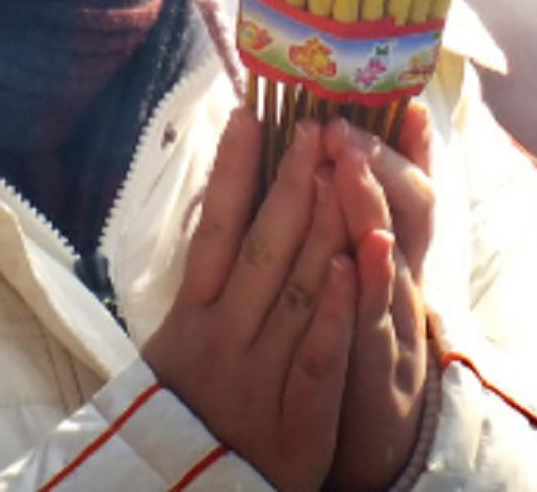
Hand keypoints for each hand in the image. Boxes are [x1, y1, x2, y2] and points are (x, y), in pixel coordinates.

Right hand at [145, 114, 355, 491]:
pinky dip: (336, 311)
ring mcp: (258, 378)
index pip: (213, 227)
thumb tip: (219, 199)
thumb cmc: (189, 407)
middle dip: (292, 182)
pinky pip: (318, 357)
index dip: (231, 170)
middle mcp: (221, 338)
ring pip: (298, 290)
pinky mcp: (295, 424)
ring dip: (324, 226)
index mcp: (192, 315)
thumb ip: (205, 279)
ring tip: (345, 168)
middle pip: (262, 247)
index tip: (250, 112)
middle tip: (317, 125)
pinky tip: (357, 265)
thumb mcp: (180, 341)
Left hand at [324, 107, 434, 491]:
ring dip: (370, 207)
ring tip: (350, 161)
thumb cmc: (367, 342)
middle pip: (407, 215)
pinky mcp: (374, 373)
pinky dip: (369, 287)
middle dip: (378, 164)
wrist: (377, 446)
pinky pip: (373, 324)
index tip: (403, 99)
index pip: (416, 188)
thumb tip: (369, 144)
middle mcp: (405, 285)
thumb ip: (367, 215)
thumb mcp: (375, 275)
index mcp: (400, 258)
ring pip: (389, 260)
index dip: (414, 146)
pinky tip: (362, 253)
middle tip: (346, 122)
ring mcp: (393, 327)